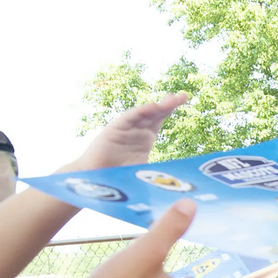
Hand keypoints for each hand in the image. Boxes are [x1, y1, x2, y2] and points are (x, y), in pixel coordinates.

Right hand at [69, 93, 187, 171]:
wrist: (94, 180)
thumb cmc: (119, 177)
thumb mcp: (144, 172)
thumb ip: (159, 172)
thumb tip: (178, 181)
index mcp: (146, 138)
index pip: (160, 119)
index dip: (170, 108)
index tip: (183, 98)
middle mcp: (137, 130)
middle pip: (155, 113)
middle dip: (169, 104)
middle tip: (183, 96)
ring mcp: (126, 129)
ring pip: (144, 114)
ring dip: (157, 106)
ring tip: (171, 100)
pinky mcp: (114, 130)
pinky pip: (128, 119)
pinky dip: (140, 112)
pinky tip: (152, 106)